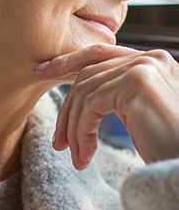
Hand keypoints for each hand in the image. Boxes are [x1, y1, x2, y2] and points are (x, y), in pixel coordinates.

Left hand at [34, 44, 178, 169]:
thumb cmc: (168, 148)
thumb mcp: (141, 114)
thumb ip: (119, 97)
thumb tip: (81, 99)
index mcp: (153, 61)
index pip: (100, 53)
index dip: (68, 61)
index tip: (42, 72)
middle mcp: (151, 57)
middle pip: (88, 75)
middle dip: (67, 109)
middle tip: (58, 142)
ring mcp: (145, 67)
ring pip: (85, 92)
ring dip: (74, 129)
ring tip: (75, 156)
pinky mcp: (138, 84)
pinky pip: (91, 106)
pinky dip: (82, 132)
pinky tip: (86, 155)